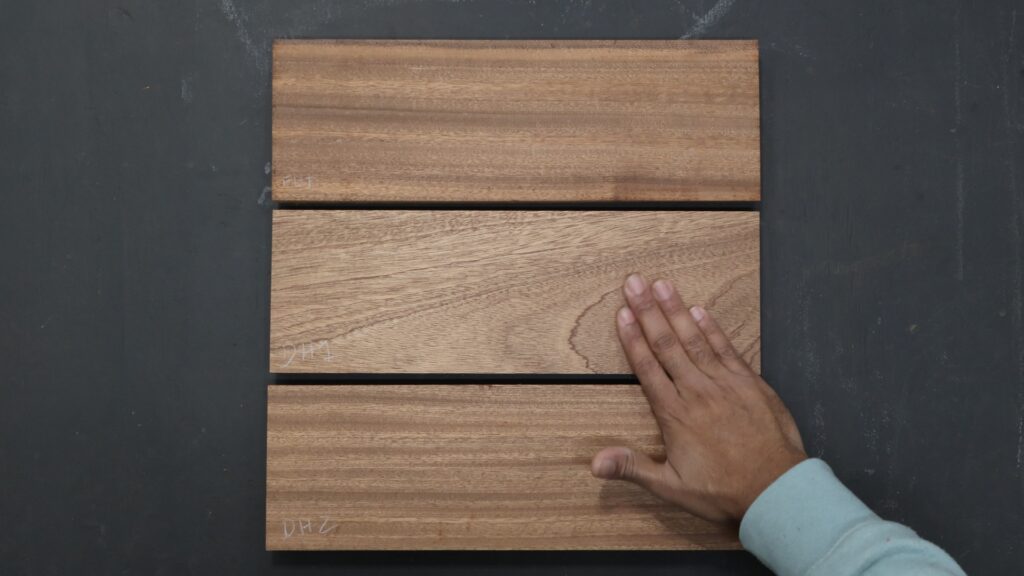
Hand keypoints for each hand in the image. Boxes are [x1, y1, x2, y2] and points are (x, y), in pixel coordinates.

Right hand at [591, 274, 806, 523]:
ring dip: (677, 310)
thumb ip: (632, 468)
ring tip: (662, 285)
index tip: (621, 313)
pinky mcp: (750, 384)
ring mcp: (725, 384)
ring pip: (695, 340)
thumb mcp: (671, 487)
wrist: (775, 490)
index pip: (647, 368)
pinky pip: (727, 349)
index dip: (632, 338)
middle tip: (634, 283)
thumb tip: (595, 463)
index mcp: (675, 414)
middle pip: (667, 344)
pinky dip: (713, 329)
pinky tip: (700, 311)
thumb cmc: (723, 491)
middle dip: (648, 311)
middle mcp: (697, 391)